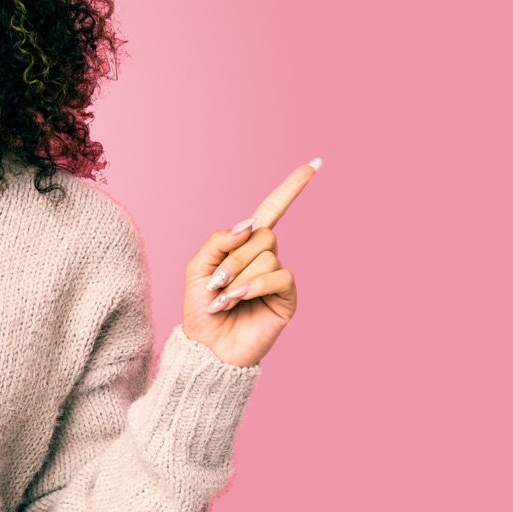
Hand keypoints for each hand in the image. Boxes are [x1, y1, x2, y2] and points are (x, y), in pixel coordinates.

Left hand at [181, 158, 319, 366]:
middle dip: (234, 257)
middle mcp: (265, 257)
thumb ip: (220, 240)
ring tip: (224, 299)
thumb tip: (251, 223)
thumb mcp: (198, 267)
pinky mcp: (287, 298)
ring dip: (238, 277)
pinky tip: (239, 301)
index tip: (315, 164)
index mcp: (244, 246)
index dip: (291, 188)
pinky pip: (278, 276)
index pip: (272, 210)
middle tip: (216, 284)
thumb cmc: (200, 310)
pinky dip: (254, 286)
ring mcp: (278, 277)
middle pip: (263, 233)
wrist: (207, 347)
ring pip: (267, 255)